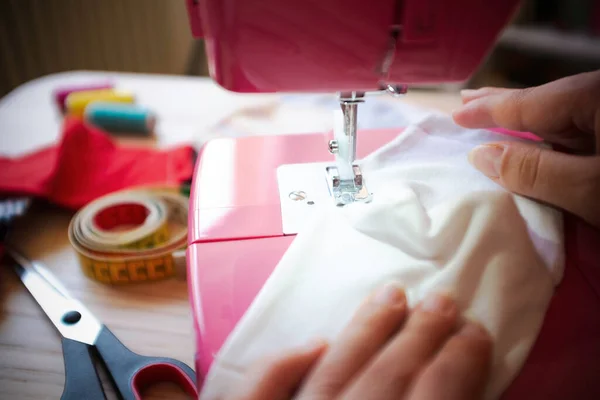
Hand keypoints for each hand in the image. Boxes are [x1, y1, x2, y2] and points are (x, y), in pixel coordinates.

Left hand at [231, 285, 491, 399]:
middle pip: (387, 373)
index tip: (476, 332)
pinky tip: (311, 340)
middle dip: (421, 332)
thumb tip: (467, 383)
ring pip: (332, 367)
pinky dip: (284, 362)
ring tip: (391, 294)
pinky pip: (264, 390)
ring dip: (367, 328)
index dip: (462, 359)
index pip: (435, 393)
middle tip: (442, 300)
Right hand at [452, 70, 599, 227]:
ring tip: (495, 117)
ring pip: (563, 117)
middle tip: (467, 100)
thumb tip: (481, 155)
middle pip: (545, 102)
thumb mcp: (589, 188)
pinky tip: (541, 138)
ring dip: (527, 121)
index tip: (456, 114)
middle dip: (504, 105)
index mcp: (595, 96)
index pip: (528, 103)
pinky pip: (581, 132)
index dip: (488, 110)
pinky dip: (553, 136)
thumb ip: (533, 171)